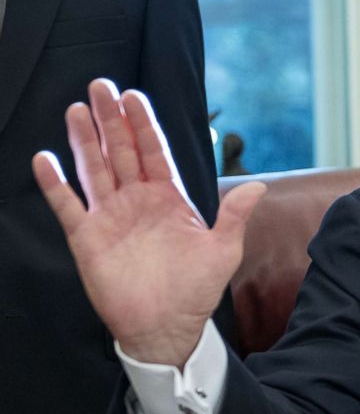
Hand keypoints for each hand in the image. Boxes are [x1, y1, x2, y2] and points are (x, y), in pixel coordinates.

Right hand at [32, 79, 264, 366]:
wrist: (168, 327)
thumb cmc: (196, 290)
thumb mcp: (223, 250)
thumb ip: (235, 215)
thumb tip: (260, 186)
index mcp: (169, 198)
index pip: (153, 152)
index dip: (143, 124)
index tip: (134, 96)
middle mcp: (137, 201)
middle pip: (120, 151)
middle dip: (111, 119)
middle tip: (100, 86)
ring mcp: (111, 217)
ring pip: (94, 170)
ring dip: (84, 141)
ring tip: (76, 110)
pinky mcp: (88, 238)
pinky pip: (68, 206)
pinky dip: (55, 184)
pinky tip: (45, 159)